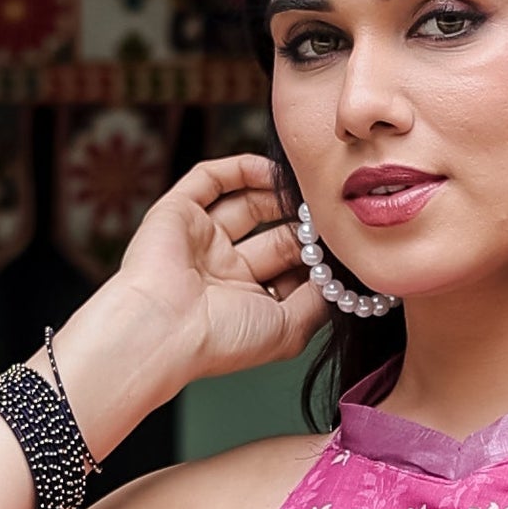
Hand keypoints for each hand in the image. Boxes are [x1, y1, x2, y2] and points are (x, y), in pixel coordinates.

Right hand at [79, 150, 325, 408]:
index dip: (315, 257)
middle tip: (328, 212)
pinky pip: (211, 179)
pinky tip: (272, 169)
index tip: (342, 245)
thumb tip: (340, 279)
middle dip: (302, 225)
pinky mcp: (177, 212)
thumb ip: (317, 303)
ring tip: (305, 187)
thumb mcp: (288, 329)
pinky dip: (241, 169)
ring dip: (276, 194)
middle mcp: (223, 272)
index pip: (288, 271)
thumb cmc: (223, 339)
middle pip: (273, 236)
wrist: (165, 329)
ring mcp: (200, 240)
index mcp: (245, 303)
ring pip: (245, 204)